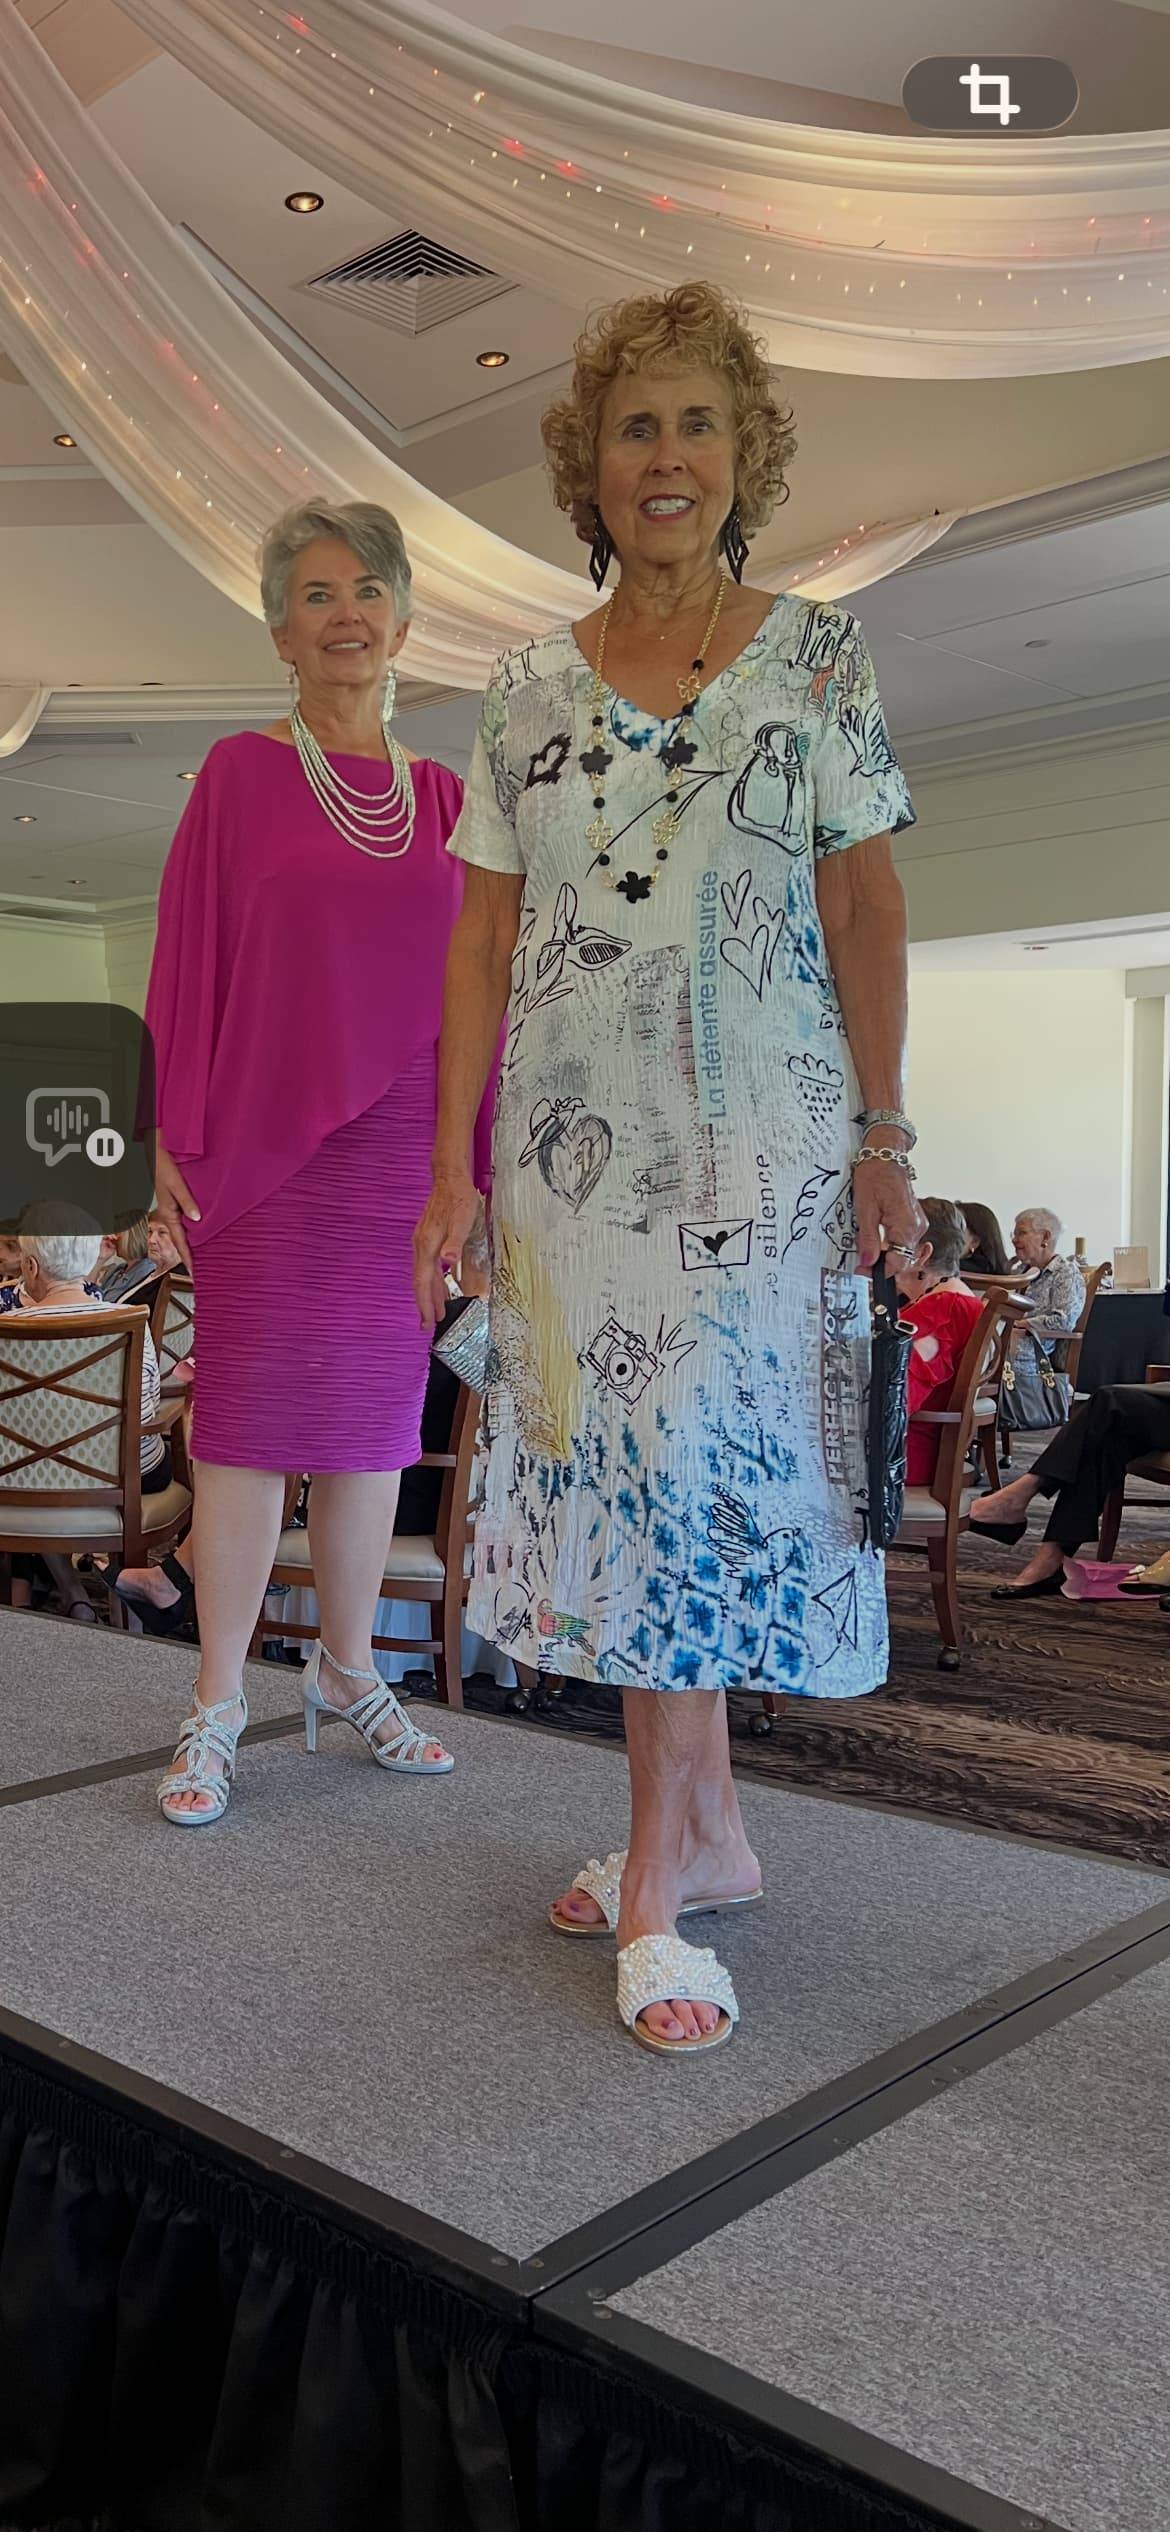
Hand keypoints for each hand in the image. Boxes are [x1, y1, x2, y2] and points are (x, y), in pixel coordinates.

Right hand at [153, 1140, 199, 1274]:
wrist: (152, 1149)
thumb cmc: (162, 1164)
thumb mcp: (175, 1182)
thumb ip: (186, 1200)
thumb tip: (197, 1219)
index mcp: (168, 1212)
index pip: (179, 1240)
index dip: (187, 1257)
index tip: (194, 1272)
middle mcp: (169, 1212)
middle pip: (181, 1239)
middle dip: (190, 1254)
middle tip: (202, 1269)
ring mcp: (171, 1207)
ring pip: (183, 1230)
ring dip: (191, 1243)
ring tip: (203, 1255)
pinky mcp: (175, 1200)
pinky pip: (183, 1220)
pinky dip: (191, 1229)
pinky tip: (200, 1231)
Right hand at [413, 1166, 480, 1331]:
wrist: (448, 1178)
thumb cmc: (458, 1198)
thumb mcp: (463, 1220)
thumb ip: (455, 1243)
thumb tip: (447, 1263)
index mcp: (428, 1245)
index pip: (424, 1281)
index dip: (425, 1303)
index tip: (428, 1321)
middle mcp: (421, 1246)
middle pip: (420, 1282)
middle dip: (424, 1304)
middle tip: (428, 1325)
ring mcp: (422, 1242)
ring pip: (423, 1275)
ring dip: (429, 1294)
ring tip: (435, 1312)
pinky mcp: (426, 1238)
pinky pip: (426, 1266)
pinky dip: (431, 1280)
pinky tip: (438, 1287)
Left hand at [852, 1157, 926, 1274]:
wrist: (885, 1155)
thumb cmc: (875, 1175)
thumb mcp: (865, 1209)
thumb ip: (868, 1239)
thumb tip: (868, 1262)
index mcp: (907, 1226)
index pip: (898, 1262)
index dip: (879, 1271)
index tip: (862, 1272)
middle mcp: (917, 1226)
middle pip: (902, 1258)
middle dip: (882, 1264)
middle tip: (861, 1262)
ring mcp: (917, 1223)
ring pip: (903, 1249)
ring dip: (886, 1254)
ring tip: (866, 1249)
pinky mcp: (913, 1219)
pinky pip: (904, 1238)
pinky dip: (890, 1243)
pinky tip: (877, 1238)